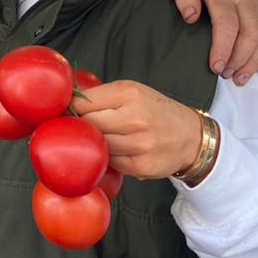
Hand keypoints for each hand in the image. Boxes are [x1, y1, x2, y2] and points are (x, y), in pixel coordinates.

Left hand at [76, 80, 203, 179]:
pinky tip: (116, 149)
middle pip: (88, 126)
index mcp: (129, 94)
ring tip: (102, 137)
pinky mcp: (140, 167)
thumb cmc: (157, 111)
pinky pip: (110, 162)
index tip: (70, 110)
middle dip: (81, 126)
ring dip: (94, 143)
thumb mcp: (133, 91)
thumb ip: (101, 94)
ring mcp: (139, 145)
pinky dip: (108, 157)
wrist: (191, 136)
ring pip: (97, 146)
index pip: (84, 103)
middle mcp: (135, 119)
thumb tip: (67, 98)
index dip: (73, 108)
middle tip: (81, 126)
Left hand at [169, 0, 257, 85]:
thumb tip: (191, 17)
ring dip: (255, 61)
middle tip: (227, 76)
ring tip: (240, 79)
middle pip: (251, 33)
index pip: (228, 24)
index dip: (224, 48)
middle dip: (241, 59)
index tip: (216, 67)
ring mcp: (257, 6)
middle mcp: (246, 0)